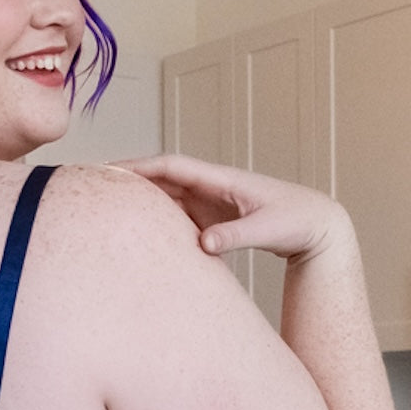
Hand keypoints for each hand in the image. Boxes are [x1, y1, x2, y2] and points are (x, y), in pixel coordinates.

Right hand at [114, 153, 347, 262]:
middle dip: (130, 179)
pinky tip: (139, 234)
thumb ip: (236, 236)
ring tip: (107, 210)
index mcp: (221, 179)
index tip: (112, 170)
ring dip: (140, 201)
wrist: (315, 225)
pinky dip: (157, 221)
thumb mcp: (267, 229)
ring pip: (166, 197)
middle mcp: (211, 186)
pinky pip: (177, 216)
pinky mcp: (213, 219)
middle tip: (94, 186)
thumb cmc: (297, 221)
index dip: (141, 166)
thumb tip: (203, 244)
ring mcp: (210, 202)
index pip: (172, 166)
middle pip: (161, 178)